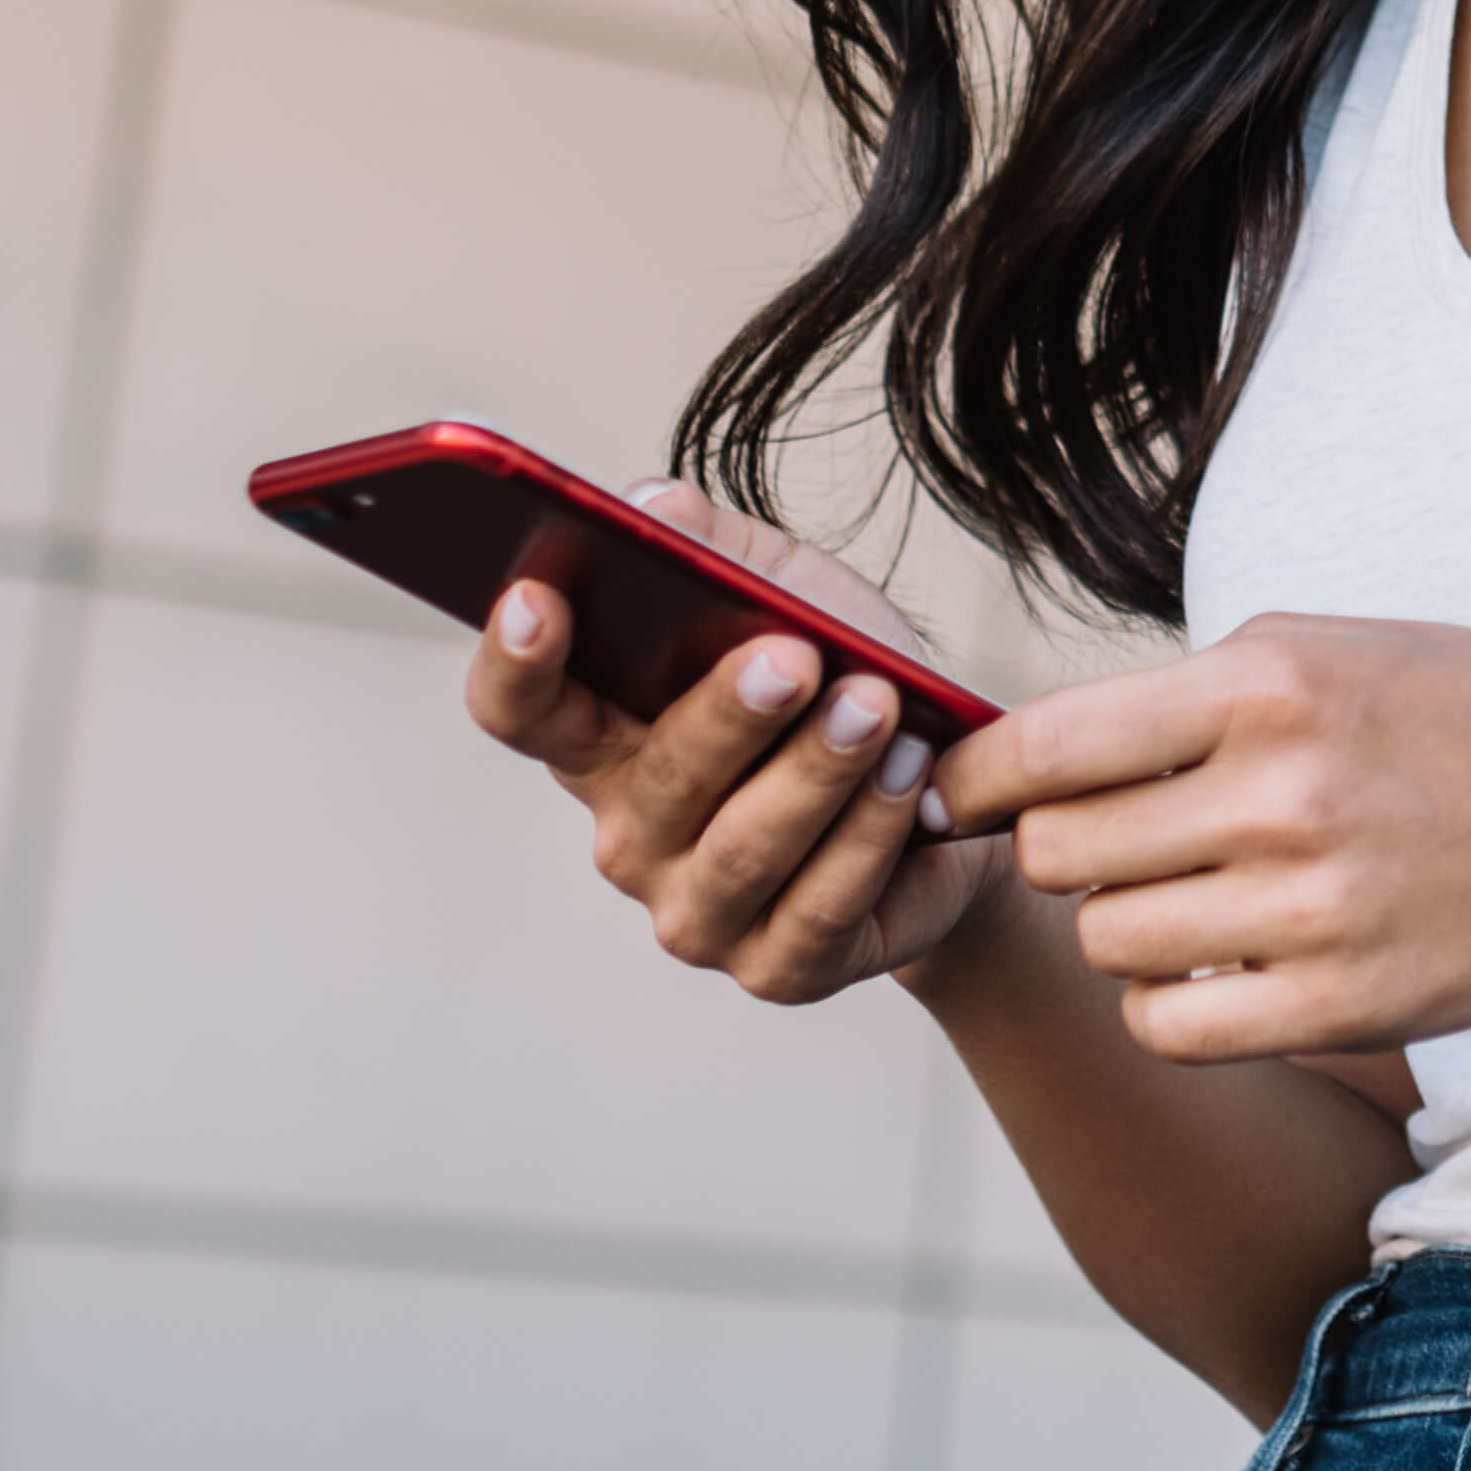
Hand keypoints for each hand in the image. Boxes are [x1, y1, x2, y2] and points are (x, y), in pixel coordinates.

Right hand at [462, 488, 1002, 1003]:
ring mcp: (698, 912)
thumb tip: (651, 504)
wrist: (956, 795)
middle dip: (728, 713)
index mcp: (604, 738)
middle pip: (657, 777)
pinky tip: (910, 776)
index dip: (515, 658)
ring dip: (817, 771)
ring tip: (879, 707)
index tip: (538, 594)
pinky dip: (870, 834)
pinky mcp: (780, 966)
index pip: (518, 709)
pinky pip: (818, 905)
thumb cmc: (845, 684)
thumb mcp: (788, 591)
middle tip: (796, 655)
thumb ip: (715, 548)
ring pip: (744, 846)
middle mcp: (631, 834)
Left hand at [931, 614, 1470, 1061]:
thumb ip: (1186, 689)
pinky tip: (1213, 969)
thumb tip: (1024, 749)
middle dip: (1064, 851)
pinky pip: (1168, 1029)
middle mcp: (1284, 795)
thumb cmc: (1456, 717)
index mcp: (1268, 684)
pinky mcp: (1342, 1004)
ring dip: (1123, 928)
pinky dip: (1166, 1007)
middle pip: (1062, 854)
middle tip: (1114, 845)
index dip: (974, 780)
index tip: (957, 799)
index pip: (1047, 745)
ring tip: (1189, 899)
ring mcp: (1315, 909)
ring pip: (1109, 944)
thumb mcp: (1328, 649)